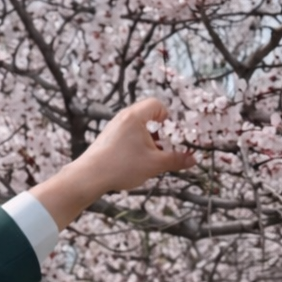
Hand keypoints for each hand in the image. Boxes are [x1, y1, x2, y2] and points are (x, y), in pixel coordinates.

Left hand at [28, 99, 195, 228]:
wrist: (89, 176)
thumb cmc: (120, 166)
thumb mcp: (154, 164)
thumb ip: (176, 160)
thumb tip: (192, 160)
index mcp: (135, 117)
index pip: (157, 105)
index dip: (168, 118)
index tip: (171, 135)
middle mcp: (124, 117)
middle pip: (149, 116)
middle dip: (160, 133)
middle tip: (164, 148)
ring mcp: (115, 127)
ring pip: (139, 127)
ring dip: (149, 140)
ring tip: (151, 157)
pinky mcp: (109, 138)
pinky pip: (129, 135)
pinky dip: (137, 145)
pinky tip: (137, 162)